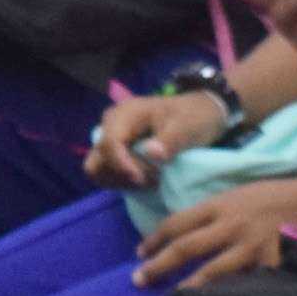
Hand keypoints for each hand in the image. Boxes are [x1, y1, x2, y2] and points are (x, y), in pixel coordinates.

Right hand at [87, 89, 226, 189]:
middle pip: (99, 159)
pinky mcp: (114, 152)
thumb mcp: (187, 126)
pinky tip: (143, 179)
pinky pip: (105, 173)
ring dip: (122, 180)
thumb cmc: (192, 117)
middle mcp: (111, 124)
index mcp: (126, 113)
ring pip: (97, 169)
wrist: (198, 114)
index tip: (142, 179)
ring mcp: (110, 138)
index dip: (122, 165)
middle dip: (123, 174)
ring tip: (150, 179)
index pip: (110, 143)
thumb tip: (151, 153)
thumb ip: (170, 140)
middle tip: (152, 177)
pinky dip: (121, 182)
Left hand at [129, 183, 296, 287]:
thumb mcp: (241, 195)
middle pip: (185, 247)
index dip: (154, 239)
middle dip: (158, 264)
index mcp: (221, 204)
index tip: (140, 253)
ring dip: (188, 288)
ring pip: (211, 271)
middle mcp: (231, 224)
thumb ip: (217, 212)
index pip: (177, 222)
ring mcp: (250, 246)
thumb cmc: (279, 196)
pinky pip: (245, 285)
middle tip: (138, 280)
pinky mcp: (269, 263)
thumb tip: (189, 231)